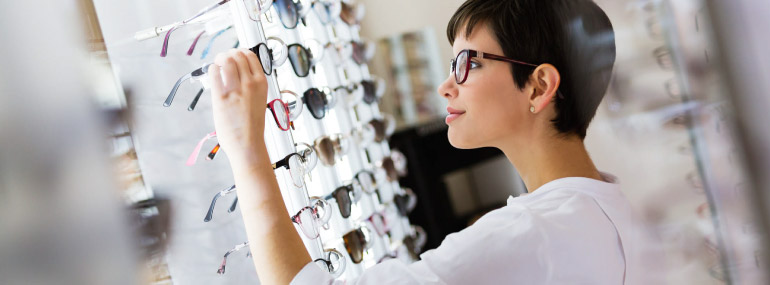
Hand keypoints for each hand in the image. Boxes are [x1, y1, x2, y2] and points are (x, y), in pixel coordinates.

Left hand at [209, 48, 268, 166]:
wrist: (248, 144)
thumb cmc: (252, 126)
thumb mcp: (259, 100)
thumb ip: (251, 86)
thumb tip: (237, 73)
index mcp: (262, 84)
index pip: (250, 56)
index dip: (239, 52)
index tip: (234, 56)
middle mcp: (251, 84)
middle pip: (237, 55)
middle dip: (228, 54)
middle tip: (222, 60)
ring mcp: (236, 90)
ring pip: (226, 60)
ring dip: (219, 60)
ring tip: (217, 66)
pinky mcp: (222, 97)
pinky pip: (214, 73)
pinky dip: (212, 69)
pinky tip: (213, 74)